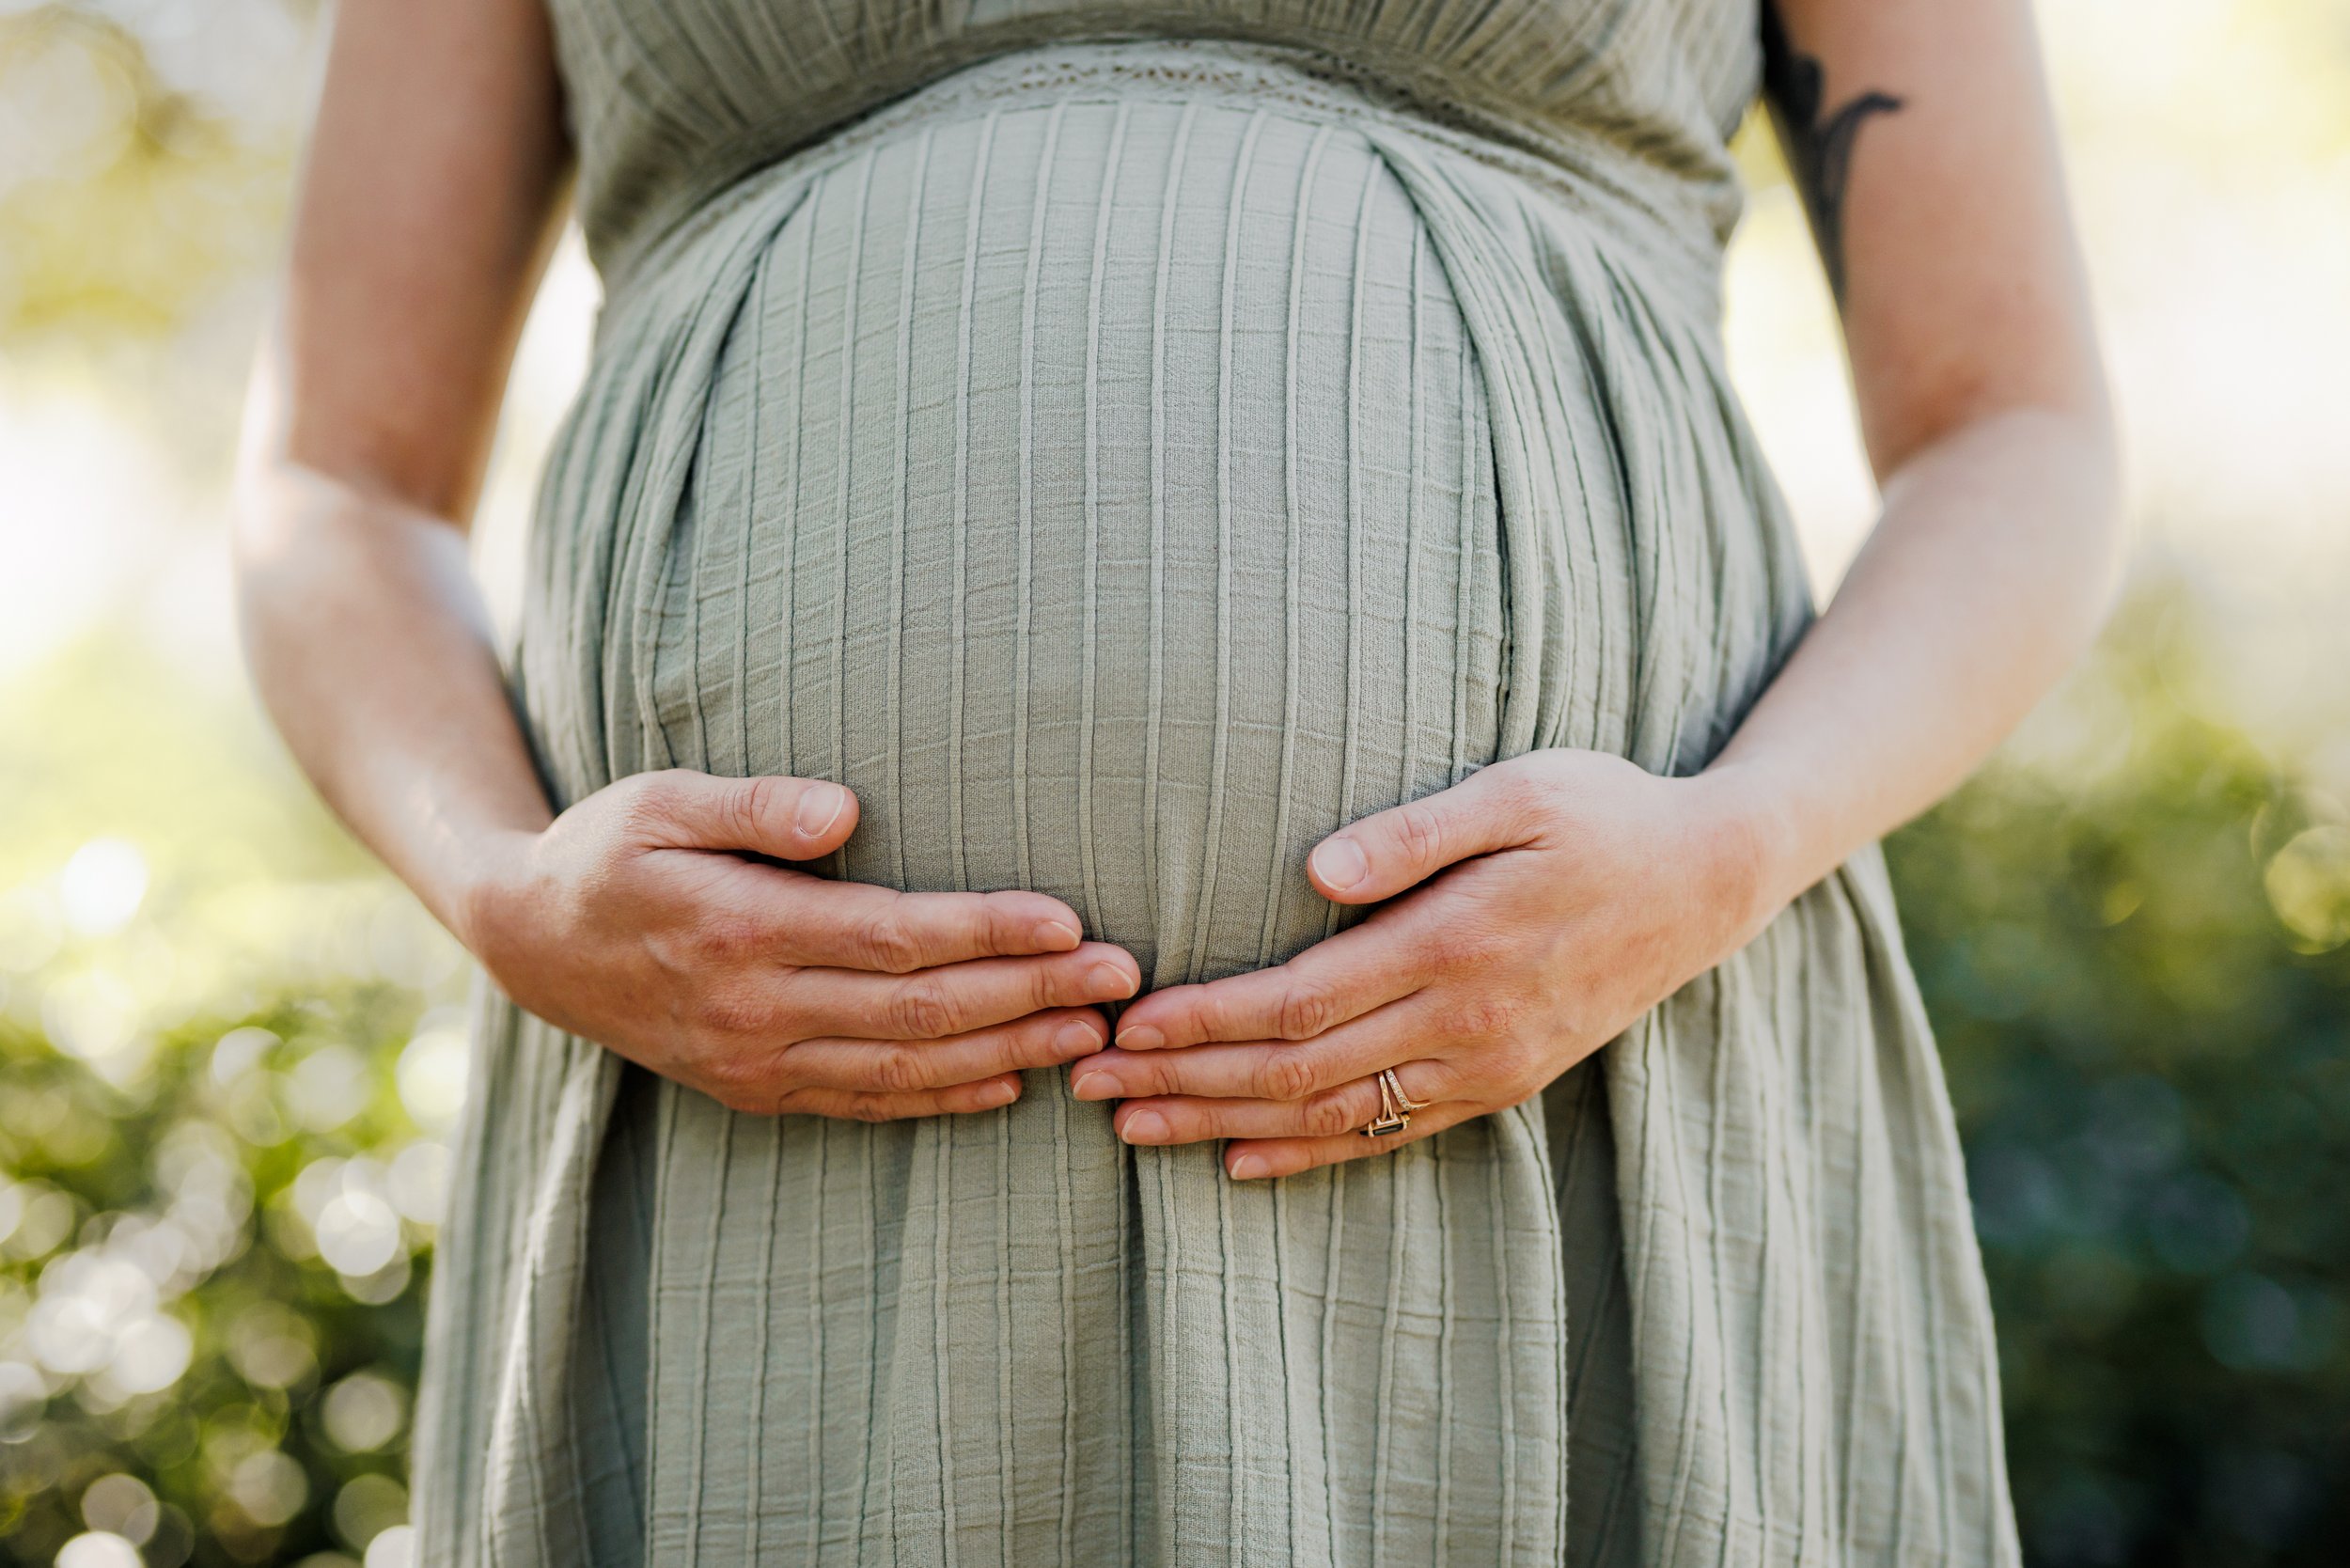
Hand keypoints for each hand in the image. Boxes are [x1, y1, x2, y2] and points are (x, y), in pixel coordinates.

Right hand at [459, 770, 1138, 1118]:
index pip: (893, 939)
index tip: (1070, 921)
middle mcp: (756, 1011)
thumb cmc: (609, 850)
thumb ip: (754, 805)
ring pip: (908, 1069)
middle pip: (921, 1012)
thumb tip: (846, 812)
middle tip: (1121, 978)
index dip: (987, 932)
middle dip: (1030, 995)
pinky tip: (1011, 1082)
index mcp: (741, 931)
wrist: (531, 944)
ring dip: (1009, 1050)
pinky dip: (945, 1099)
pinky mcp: (758, 1091)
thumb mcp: (661, 801)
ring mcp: (758, 1063)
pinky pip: (867, 1103)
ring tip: (1094, 1032)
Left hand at [1066, 751, 1782, 1177]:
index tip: (1123, 1019)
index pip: (1298, 1001)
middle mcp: (1464, 1024)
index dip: (1203, 1018)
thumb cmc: (1602, 815)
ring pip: (1331, 1116)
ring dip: (1224, 1124)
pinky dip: (1308, 1154)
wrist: (1707, 883)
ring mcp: (1485, 1066)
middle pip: (1296, 1072)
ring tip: (1135, 1126)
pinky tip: (1241, 1160)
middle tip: (1088, 1081)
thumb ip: (1416, 831)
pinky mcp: (1501, 1084)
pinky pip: (1387, 1136)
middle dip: (1184, 1080)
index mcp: (1452, 945)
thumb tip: (1316, 866)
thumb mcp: (1518, 792)